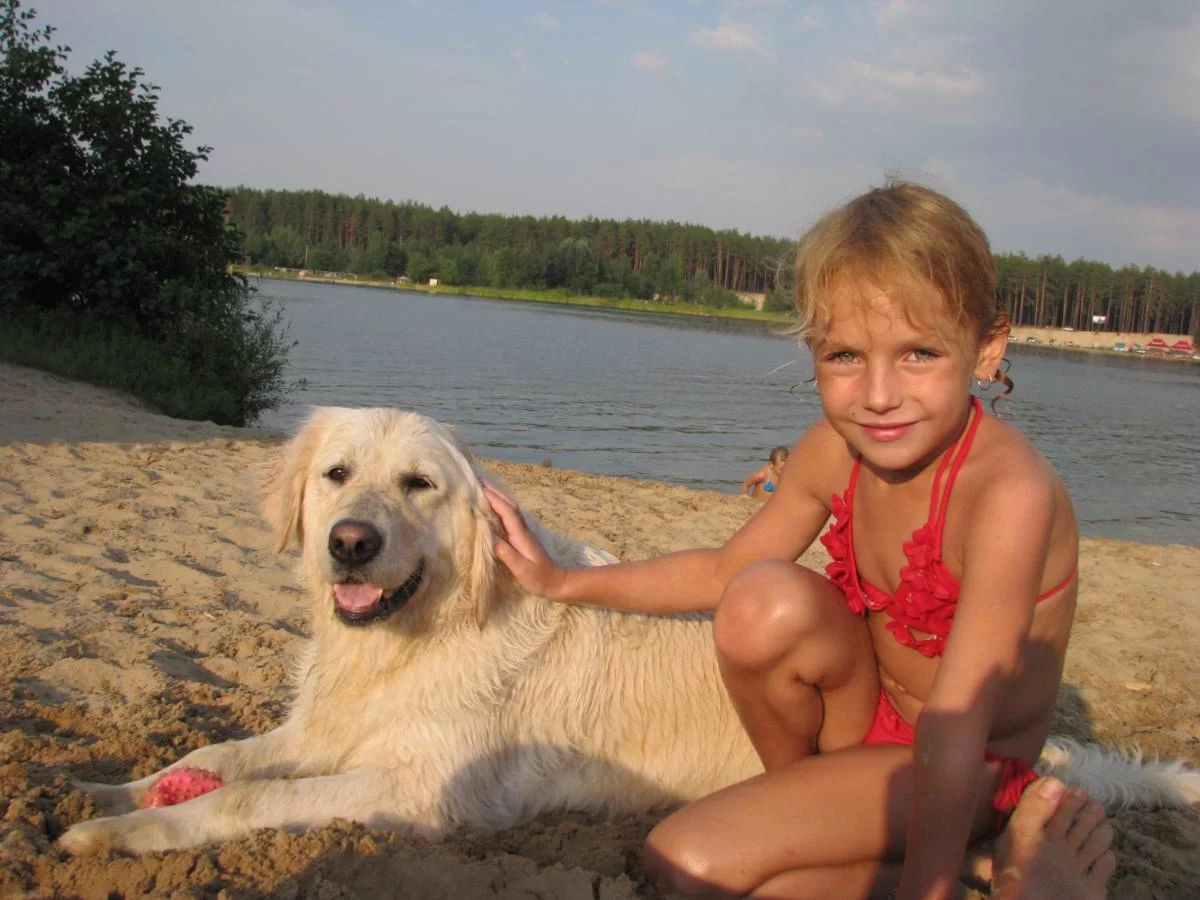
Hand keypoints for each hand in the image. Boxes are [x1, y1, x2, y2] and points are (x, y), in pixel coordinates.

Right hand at [483, 481, 568, 598]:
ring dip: (498, 496)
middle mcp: (523, 530)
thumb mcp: (521, 568)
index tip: (479, 488)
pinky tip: (494, 507)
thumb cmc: (539, 578)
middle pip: (509, 505)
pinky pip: (509, 516)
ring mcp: (523, 533)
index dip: (494, 499)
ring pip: (510, 509)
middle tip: (478, 479)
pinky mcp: (522, 538)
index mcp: (521, 535)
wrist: (557, 582)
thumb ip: (506, 553)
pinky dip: (501, 507)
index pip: (507, 512)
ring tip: (483, 488)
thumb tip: (489, 537)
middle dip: (494, 492)